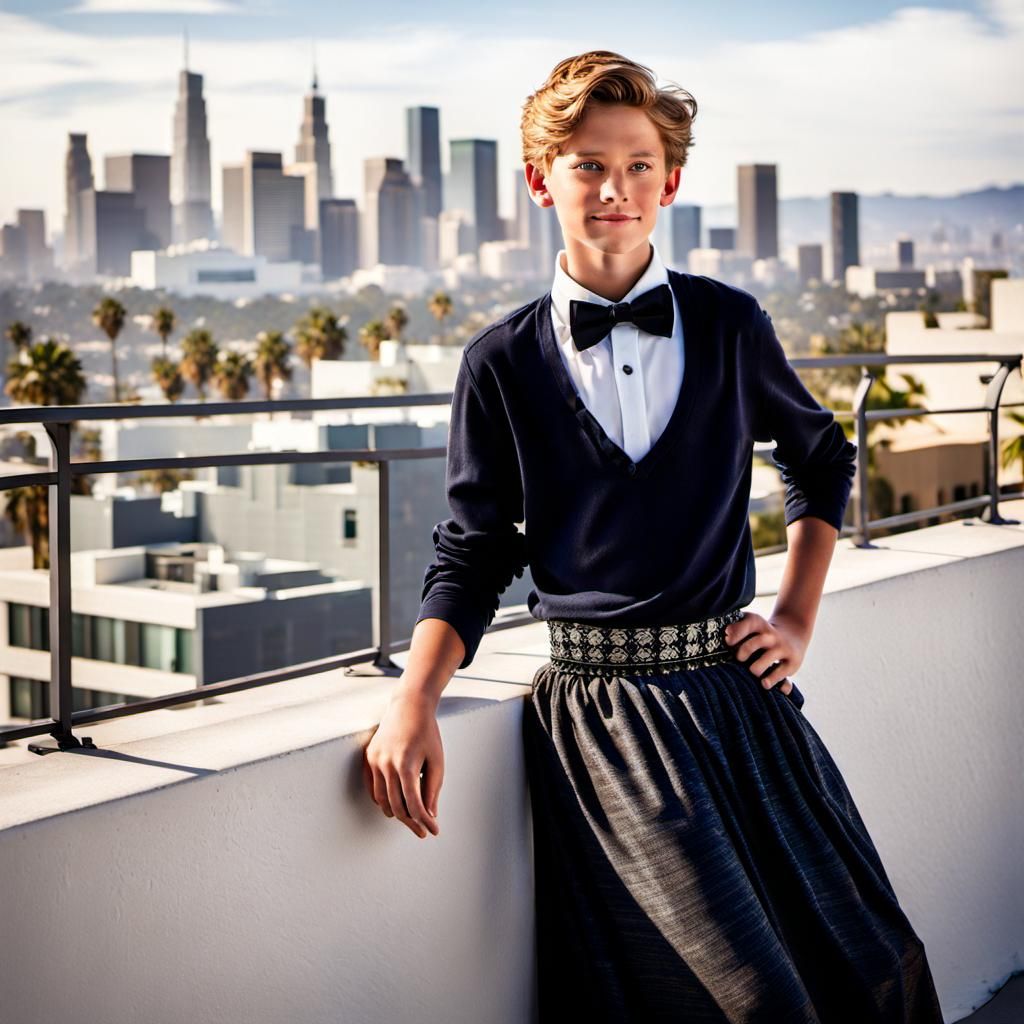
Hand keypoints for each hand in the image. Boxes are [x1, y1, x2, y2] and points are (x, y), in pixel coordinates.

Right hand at [362, 685, 442, 838]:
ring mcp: (374, 761)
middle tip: (423, 831)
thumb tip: (430, 815)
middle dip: (411, 822)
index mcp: (405, 764)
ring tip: (411, 818)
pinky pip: (372, 788)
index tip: (433, 831)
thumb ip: (432, 789)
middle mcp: (386, 764)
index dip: (424, 821)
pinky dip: (383, 800)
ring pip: (381, 800)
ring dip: (396, 813)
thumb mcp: (436, 760)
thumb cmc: (427, 732)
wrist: (409, 705)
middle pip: (396, 806)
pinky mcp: (368, 757)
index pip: (413, 804)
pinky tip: (396, 804)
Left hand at [724, 611, 807, 695]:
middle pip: (755, 643)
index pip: (748, 624)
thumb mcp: (750, 625)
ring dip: (755, 670)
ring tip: (753, 671)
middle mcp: (771, 635)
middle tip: (739, 659)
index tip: (728, 641)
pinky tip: (764, 683)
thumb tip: (727, 633)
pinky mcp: (792, 663)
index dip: (737, 633)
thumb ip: (737, 628)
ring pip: (766, 661)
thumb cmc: (760, 634)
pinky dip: (771, 681)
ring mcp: (783, 648)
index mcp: (759, 624)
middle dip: (742, 654)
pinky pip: (780, 674)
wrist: (792, 635)